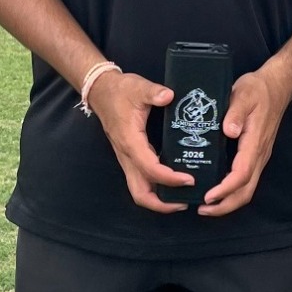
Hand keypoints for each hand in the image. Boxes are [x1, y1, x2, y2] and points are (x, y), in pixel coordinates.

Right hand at [86, 70, 193, 212]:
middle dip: (161, 203)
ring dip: (158, 199)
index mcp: (131, 142)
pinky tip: (172, 180)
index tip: (189, 179)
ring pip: (138, 189)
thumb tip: (169, 96)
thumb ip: (154, 93)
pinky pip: (141, 179)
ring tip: (182, 196)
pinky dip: (155, 186)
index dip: (170, 178)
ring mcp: (127, 158)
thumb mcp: (138, 88)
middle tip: (186, 201)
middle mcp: (127, 156)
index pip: (150, 169)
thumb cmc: (121, 91)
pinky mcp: (130, 156)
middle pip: (140, 193)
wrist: (102, 91)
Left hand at [197, 65, 291, 216]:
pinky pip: (246, 180)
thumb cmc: (258, 89)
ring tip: (206, 204)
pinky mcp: (256, 154)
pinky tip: (216, 187)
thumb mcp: (244, 93)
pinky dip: (232, 190)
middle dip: (225, 205)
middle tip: (202, 208)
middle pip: (246, 190)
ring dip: (228, 201)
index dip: (225, 189)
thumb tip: (229, 131)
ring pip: (247, 188)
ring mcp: (259, 156)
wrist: (277, 86)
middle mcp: (259, 154)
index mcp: (255, 141)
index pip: (242, 174)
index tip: (208, 196)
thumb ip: (235, 111)